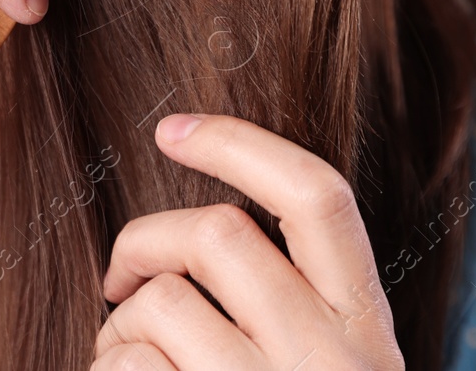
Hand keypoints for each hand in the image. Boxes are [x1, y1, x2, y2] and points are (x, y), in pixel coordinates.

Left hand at [94, 115, 402, 370]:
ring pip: (162, 301)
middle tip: (119, 281)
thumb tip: (200, 225)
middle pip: (217, 233)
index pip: (316, 196)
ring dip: (118, 324)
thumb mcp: (327, 362)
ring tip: (121, 354)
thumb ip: (296, 301)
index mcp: (366, 326)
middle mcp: (334, 360)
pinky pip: (130, 366)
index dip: (237, 144)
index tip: (169, 129)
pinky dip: (108, 368)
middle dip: (143, 243)